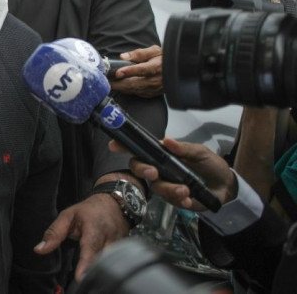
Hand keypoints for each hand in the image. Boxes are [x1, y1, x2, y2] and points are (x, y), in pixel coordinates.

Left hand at [34, 194, 128, 280]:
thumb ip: (54, 233)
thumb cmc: (89, 211)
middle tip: (82, 282)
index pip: (91, 248)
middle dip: (92, 271)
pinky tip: (99, 276)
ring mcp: (120, 246)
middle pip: (102, 260)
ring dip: (100, 271)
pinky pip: (116, 264)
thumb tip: (40, 249)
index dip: (86, 264)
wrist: (114, 205)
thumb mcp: (68, 216)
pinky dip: (107, 270)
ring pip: (111, 263)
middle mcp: (110, 238)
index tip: (80, 277)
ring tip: (89, 280)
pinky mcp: (124, 252)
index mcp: (94, 228)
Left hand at [109, 45, 162, 97]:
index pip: (143, 69)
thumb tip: (123, 57)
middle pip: (135, 83)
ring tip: (110, 84)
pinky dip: (127, 90)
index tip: (118, 72)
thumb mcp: (154, 51)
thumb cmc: (164, 58)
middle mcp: (156, 80)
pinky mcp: (152, 94)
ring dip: (121, 88)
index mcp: (157, 66)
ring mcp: (154, 89)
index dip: (130, 71)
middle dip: (119, 84)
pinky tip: (120, 87)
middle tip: (106, 81)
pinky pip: (137, 93)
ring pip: (134, 90)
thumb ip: (138, 53)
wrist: (177, 70)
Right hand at [109, 138, 236, 210]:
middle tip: (155, 173)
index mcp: (163, 154)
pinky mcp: (172, 198)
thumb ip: (184, 148)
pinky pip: (168, 199)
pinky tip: (188, 198)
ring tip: (186, 189)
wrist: (226, 188)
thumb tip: (167, 141)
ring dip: (169, 188)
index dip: (125, 146)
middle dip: (143, 170)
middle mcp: (160, 168)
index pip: (140, 149)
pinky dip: (178, 199)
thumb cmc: (211, 166)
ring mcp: (165, 184)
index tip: (115, 146)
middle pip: (139, 168)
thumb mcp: (201, 153)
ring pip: (155, 187)